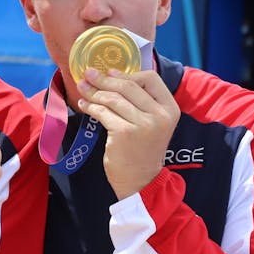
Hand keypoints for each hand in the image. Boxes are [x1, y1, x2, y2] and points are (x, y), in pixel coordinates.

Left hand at [76, 68, 179, 199]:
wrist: (140, 181)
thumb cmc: (143, 149)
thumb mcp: (153, 123)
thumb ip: (142, 102)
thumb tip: (113, 75)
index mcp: (170, 109)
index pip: (150, 78)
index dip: (128, 74)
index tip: (109, 72)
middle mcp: (160, 115)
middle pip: (128, 86)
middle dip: (104, 79)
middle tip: (88, 74)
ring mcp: (143, 125)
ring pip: (113, 98)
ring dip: (94, 92)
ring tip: (83, 88)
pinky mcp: (124, 133)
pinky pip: (103, 113)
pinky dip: (91, 107)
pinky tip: (84, 105)